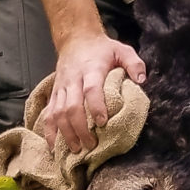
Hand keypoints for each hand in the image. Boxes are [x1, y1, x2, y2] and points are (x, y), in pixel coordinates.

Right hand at [42, 32, 145, 154]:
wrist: (76, 39)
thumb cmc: (102, 49)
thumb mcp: (122, 49)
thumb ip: (134, 63)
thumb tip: (142, 80)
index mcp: (91, 69)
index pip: (91, 89)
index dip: (96, 106)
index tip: (103, 123)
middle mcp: (73, 80)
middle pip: (71, 106)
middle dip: (80, 128)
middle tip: (91, 144)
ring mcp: (61, 88)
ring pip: (57, 113)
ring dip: (65, 133)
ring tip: (75, 150)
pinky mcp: (53, 94)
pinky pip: (47, 114)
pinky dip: (49, 132)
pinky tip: (54, 147)